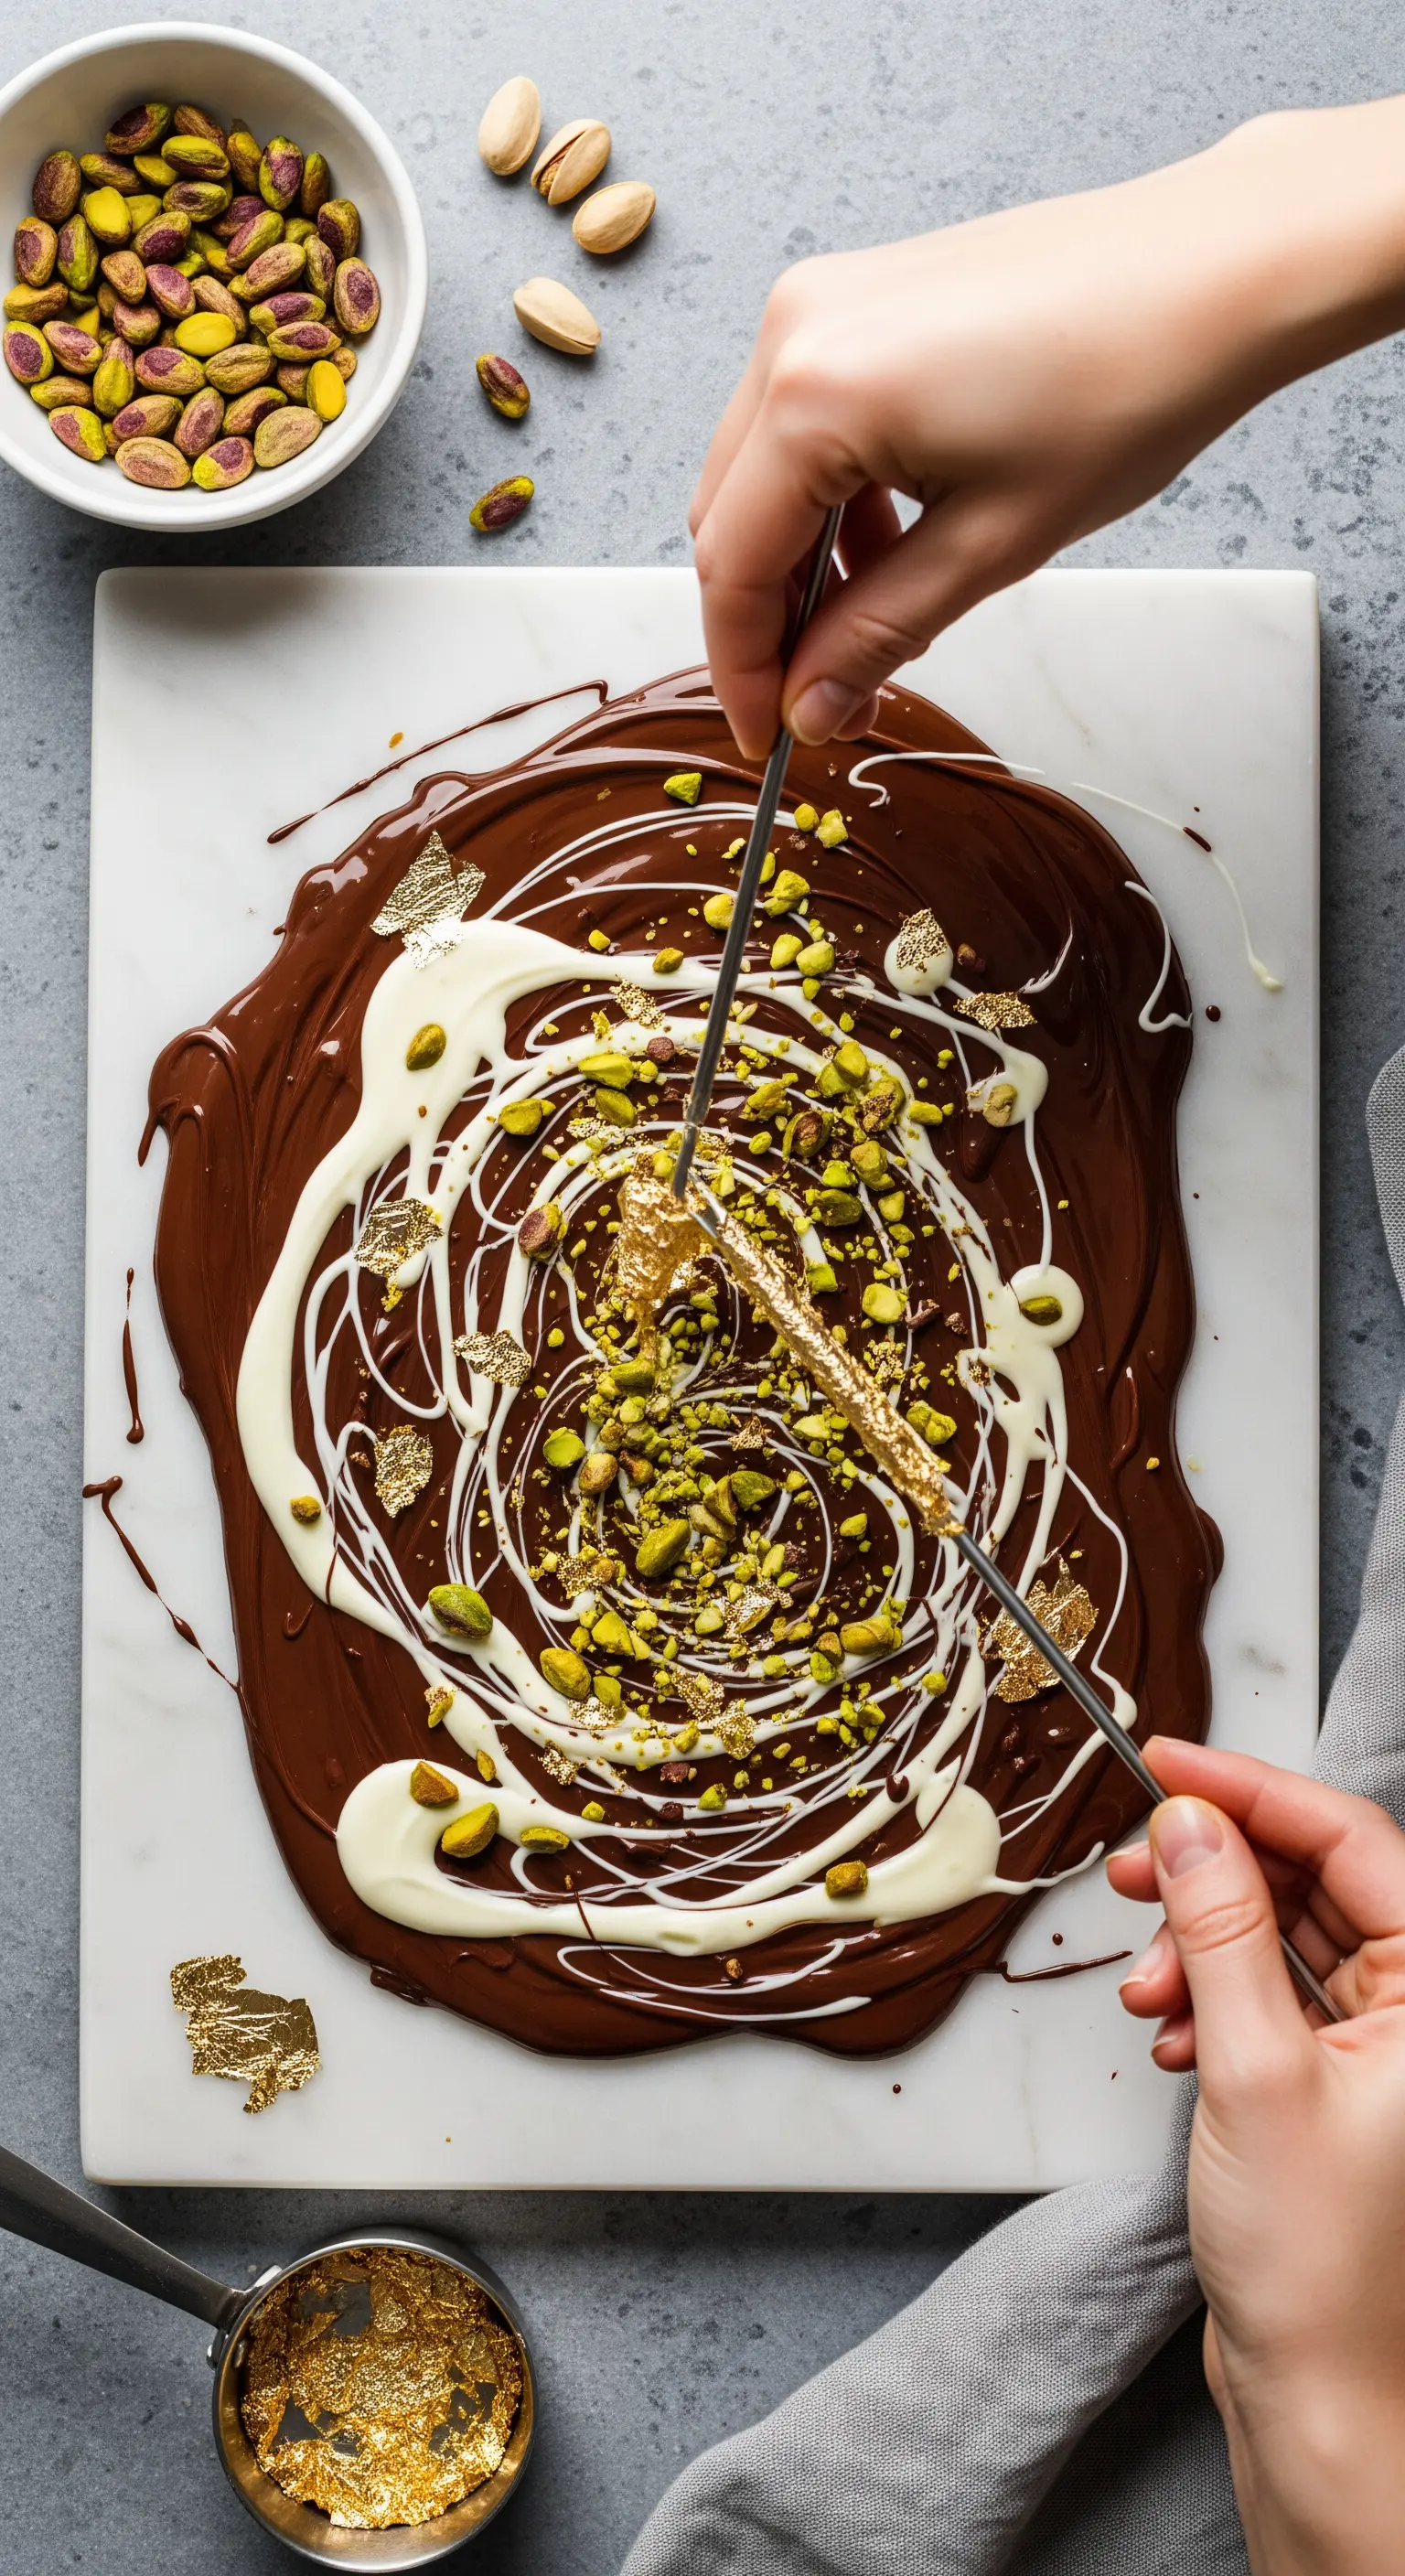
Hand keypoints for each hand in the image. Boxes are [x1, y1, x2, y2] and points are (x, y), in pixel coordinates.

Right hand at [692, 101, 1404, 759]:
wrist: (1213, 268)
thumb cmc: (1128, 384)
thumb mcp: (992, 547)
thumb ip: (878, 635)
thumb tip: (809, 709)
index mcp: (815, 394)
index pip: (733, 567)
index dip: (743, 669)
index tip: (768, 736)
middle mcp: (793, 332)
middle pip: (728, 517)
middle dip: (769, 621)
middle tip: (824, 700)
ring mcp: (821, 301)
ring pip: (760, 471)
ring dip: (800, 561)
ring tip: (874, 627)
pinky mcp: (857, 295)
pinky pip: (801, 418)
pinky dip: (828, 495)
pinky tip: (892, 542)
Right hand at [1110, 1738, 1404, 2572]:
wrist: (1322, 2398)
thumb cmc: (1319, 2264)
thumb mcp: (1251, 2069)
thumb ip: (1221, 1930)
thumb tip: (1191, 1824)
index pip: (1350, 1841)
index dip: (1251, 1789)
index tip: (1165, 1762)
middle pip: (1315, 1880)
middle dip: (1215, 1872)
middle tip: (1134, 1866)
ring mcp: (1383, 2049)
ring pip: (1284, 1937)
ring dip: (1202, 1945)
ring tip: (1146, 1984)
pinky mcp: (1337, 2084)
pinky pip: (1271, 1996)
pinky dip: (1211, 1999)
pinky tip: (1171, 2034)